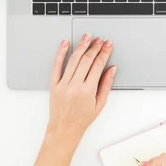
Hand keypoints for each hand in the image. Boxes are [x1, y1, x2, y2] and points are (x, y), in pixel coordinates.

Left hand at [47, 34, 116, 149]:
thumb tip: (112, 69)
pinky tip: (65, 44)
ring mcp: (63, 84)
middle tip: (99, 39)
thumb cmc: (82, 119)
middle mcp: (74, 86)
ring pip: (73, 60)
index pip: (98, 66)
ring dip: (81, 46)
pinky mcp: (53, 84)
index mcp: (87, 91)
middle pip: (86, 60)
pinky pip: (56, 66)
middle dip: (94, 47)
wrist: (64, 129)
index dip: (104, 53)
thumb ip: (106, 85)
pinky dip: (61, 53)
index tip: (108, 45)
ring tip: (86, 37)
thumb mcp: (100, 104)